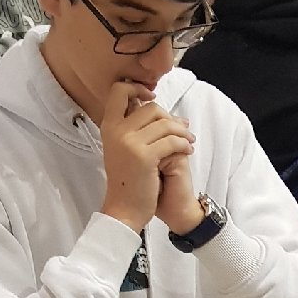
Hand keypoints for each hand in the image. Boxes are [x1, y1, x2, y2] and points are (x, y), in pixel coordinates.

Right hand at [100, 83, 193, 234]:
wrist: (124, 210)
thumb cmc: (127, 181)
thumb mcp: (122, 148)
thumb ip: (132, 126)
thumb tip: (153, 105)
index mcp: (108, 127)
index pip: (119, 91)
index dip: (138, 88)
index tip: (152, 98)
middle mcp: (116, 131)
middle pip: (150, 107)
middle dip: (170, 117)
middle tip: (182, 128)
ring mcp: (129, 142)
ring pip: (164, 123)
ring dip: (182, 131)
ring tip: (189, 140)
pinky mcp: (144, 156)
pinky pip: (172, 141)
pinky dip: (184, 144)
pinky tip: (188, 151)